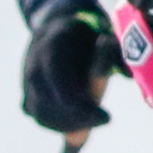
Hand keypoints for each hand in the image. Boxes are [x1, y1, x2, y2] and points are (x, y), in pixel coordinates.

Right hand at [20, 6, 116, 134]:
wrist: (58, 27)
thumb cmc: (87, 33)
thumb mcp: (104, 33)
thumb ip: (114, 52)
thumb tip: (127, 75)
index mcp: (53, 46)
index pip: (60, 84)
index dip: (81, 106)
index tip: (107, 116)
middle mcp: (34, 64)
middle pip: (48, 102)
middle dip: (77, 118)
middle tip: (102, 120)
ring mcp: (26, 80)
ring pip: (40, 113)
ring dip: (67, 125)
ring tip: (92, 122)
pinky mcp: (26, 94)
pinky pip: (38, 115)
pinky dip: (56, 125)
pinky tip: (77, 124)